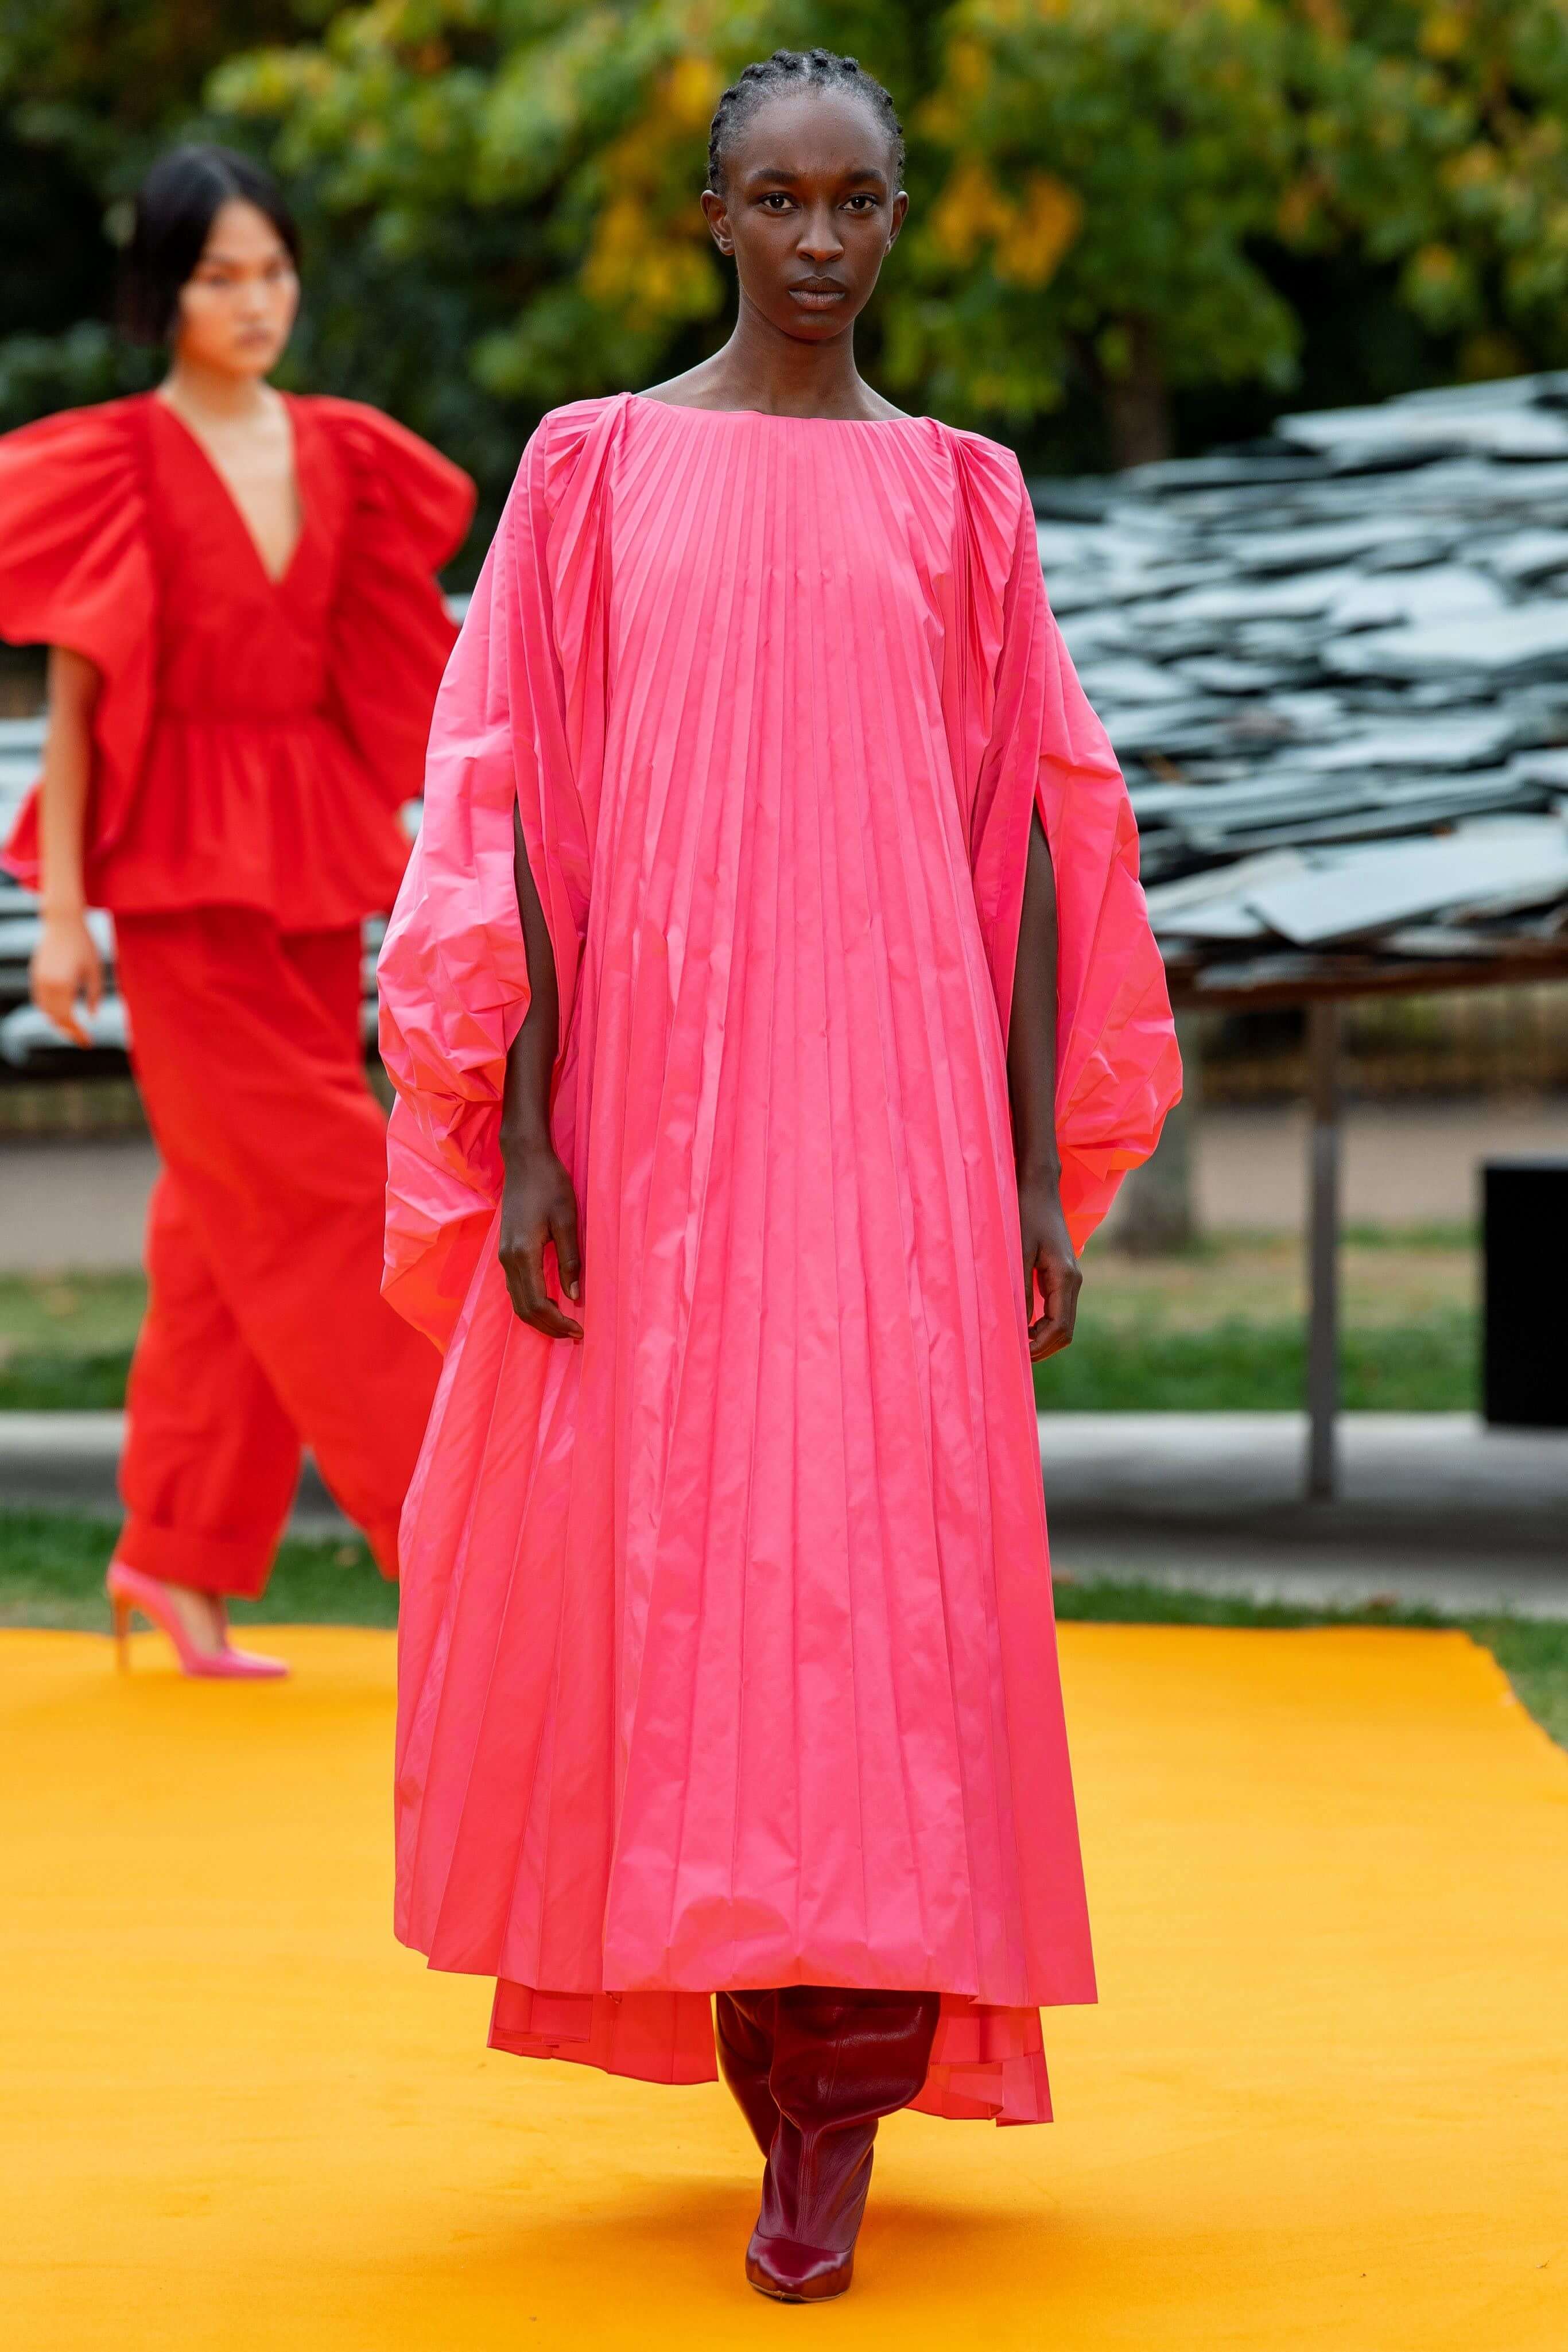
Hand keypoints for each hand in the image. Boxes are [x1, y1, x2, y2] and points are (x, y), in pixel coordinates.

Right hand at [30, 910, 101, 1047]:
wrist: (63, 923)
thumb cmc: (84, 945)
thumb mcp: (95, 971)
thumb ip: (94, 996)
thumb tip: (92, 1017)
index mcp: (64, 985)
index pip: (68, 1018)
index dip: (78, 1033)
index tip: (89, 1043)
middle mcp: (47, 984)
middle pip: (55, 1018)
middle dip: (69, 1032)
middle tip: (83, 1040)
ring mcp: (38, 980)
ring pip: (45, 1011)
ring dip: (58, 1022)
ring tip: (73, 1030)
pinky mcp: (35, 975)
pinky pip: (40, 1000)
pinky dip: (49, 1011)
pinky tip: (62, 1014)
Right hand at [498, 1135, 582, 1339]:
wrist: (524, 1159)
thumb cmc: (550, 1184)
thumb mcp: (568, 1220)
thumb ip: (570, 1260)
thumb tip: (575, 1297)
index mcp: (523, 1254)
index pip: (537, 1304)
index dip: (557, 1323)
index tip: (579, 1331)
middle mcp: (508, 1259)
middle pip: (523, 1309)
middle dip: (548, 1327)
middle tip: (575, 1334)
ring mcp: (504, 1255)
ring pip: (516, 1301)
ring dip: (539, 1317)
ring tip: (565, 1324)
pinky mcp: (506, 1250)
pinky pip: (515, 1288)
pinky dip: (531, 1303)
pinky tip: (550, 1303)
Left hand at [1018, 1172, 1080, 1361]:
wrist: (1038, 1188)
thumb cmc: (1025, 1214)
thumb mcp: (1017, 1251)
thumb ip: (1018, 1289)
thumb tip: (1016, 1326)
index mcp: (1065, 1278)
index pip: (1059, 1327)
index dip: (1039, 1346)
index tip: (1016, 1354)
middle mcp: (1073, 1282)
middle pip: (1065, 1331)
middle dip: (1042, 1348)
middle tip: (1014, 1354)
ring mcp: (1070, 1279)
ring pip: (1063, 1323)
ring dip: (1042, 1337)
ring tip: (1016, 1342)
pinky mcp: (1062, 1275)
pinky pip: (1058, 1310)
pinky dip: (1043, 1324)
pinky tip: (1023, 1324)